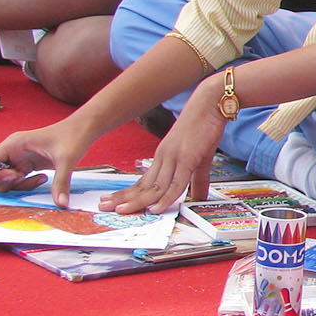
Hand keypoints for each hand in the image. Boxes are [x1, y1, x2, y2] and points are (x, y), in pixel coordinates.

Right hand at [0, 119, 96, 206]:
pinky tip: (42, 178)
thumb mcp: (68, 159)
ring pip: (2, 180)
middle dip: (2, 183)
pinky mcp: (27, 165)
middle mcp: (11, 152)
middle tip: (23, 180)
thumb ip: (61, 182)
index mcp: (13, 144)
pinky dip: (24, 185)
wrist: (83, 129)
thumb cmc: (73, 136)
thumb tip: (61, 204)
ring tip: (39, 179)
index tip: (15, 176)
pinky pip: (16, 181)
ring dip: (16, 186)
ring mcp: (18, 159)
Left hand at [100, 81, 225, 213]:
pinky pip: (175, 183)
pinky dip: (165, 198)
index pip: (143, 180)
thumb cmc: (205, 126)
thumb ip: (198, 179)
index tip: (114, 201)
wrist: (210, 104)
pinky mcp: (187, 159)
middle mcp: (164, 158)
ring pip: (154, 187)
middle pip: (142, 185)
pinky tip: (155, 209)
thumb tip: (198, 196)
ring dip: (138, 201)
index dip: (128, 193)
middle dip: (123, 197)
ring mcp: (174, 158)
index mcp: (164, 157)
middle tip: (104, 208)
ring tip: (123, 212)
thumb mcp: (201, 157)